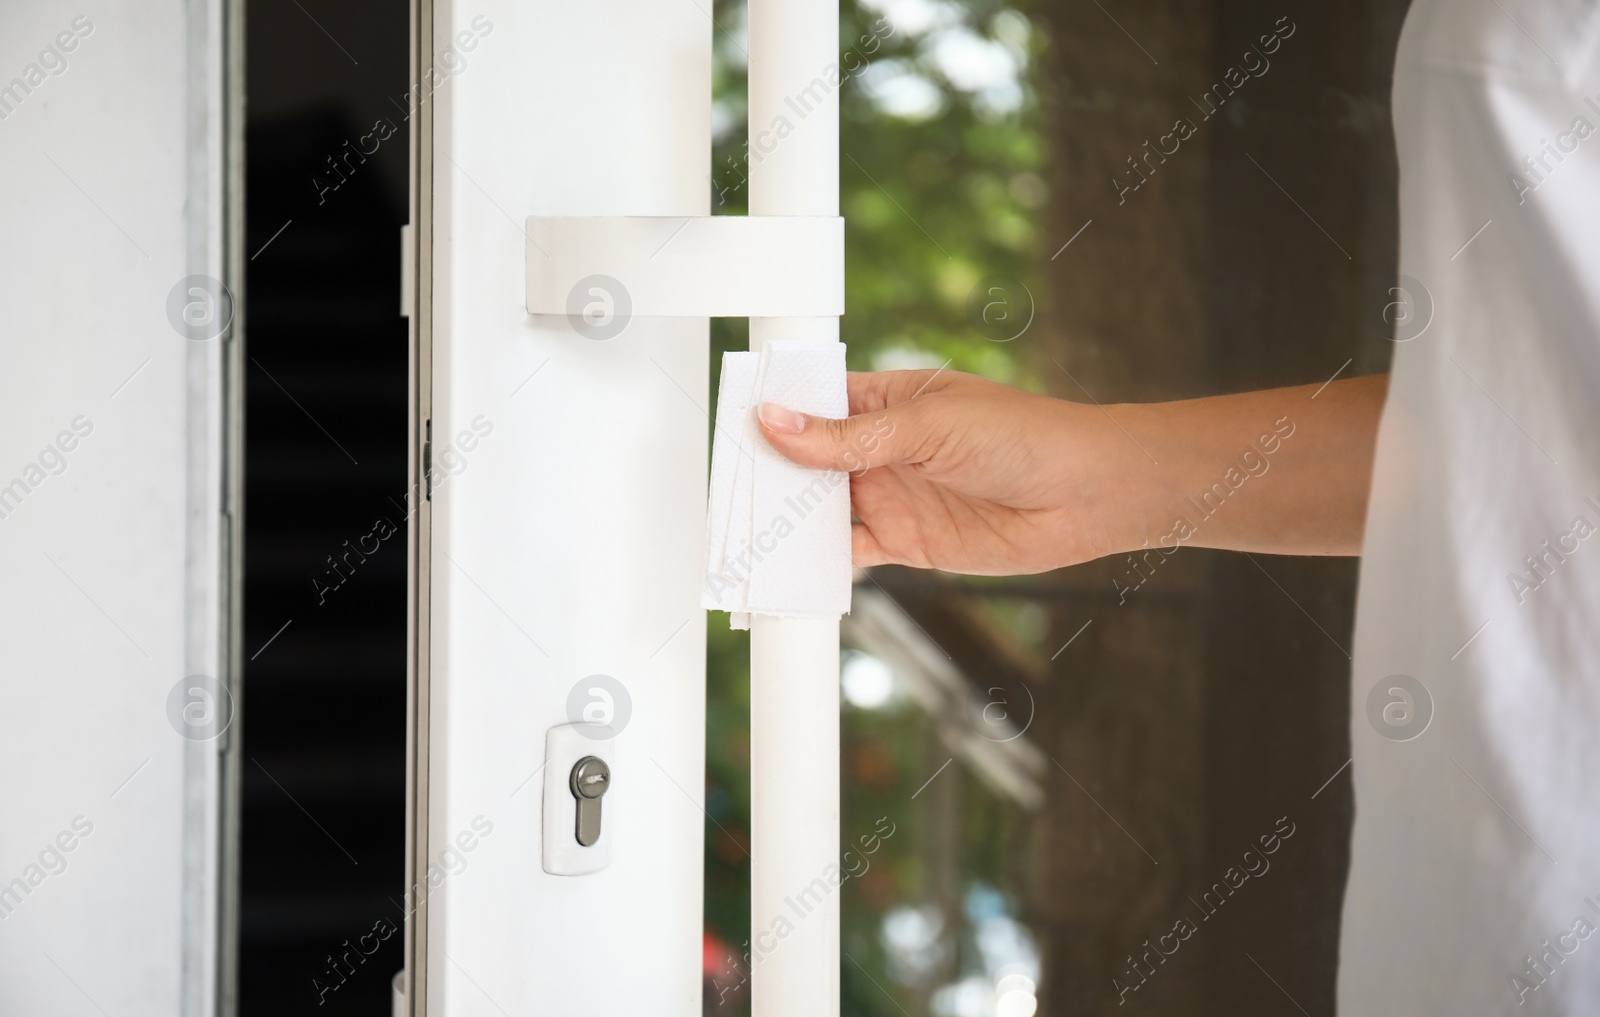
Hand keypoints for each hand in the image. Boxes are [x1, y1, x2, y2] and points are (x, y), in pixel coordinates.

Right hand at [756, 369, 1127, 573]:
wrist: (1087, 495)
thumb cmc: (1024, 435)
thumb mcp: (926, 427)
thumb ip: (848, 436)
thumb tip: (777, 422)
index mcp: (886, 400)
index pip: (814, 404)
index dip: (775, 414)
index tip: (732, 427)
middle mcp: (883, 448)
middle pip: (809, 460)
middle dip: (771, 473)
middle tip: (728, 489)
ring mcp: (893, 495)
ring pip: (824, 509)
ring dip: (790, 520)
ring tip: (747, 533)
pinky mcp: (908, 542)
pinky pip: (851, 553)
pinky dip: (821, 561)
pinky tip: (792, 567)